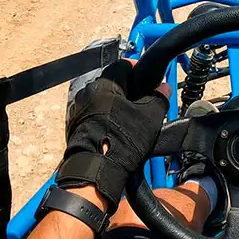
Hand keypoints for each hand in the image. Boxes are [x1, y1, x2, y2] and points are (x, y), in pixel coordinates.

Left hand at [56, 59, 170, 213]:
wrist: (97, 172)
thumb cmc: (122, 141)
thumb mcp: (150, 117)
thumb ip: (159, 98)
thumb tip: (164, 88)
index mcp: (104, 85)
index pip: (122, 65)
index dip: (137, 69)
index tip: (147, 79)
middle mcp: (87, 93)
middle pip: (111, 83)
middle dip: (127, 89)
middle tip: (142, 101)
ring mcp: (78, 110)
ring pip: (101, 99)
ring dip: (115, 104)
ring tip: (130, 118)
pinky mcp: (75, 126)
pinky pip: (93, 114)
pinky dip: (105, 117)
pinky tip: (117, 130)